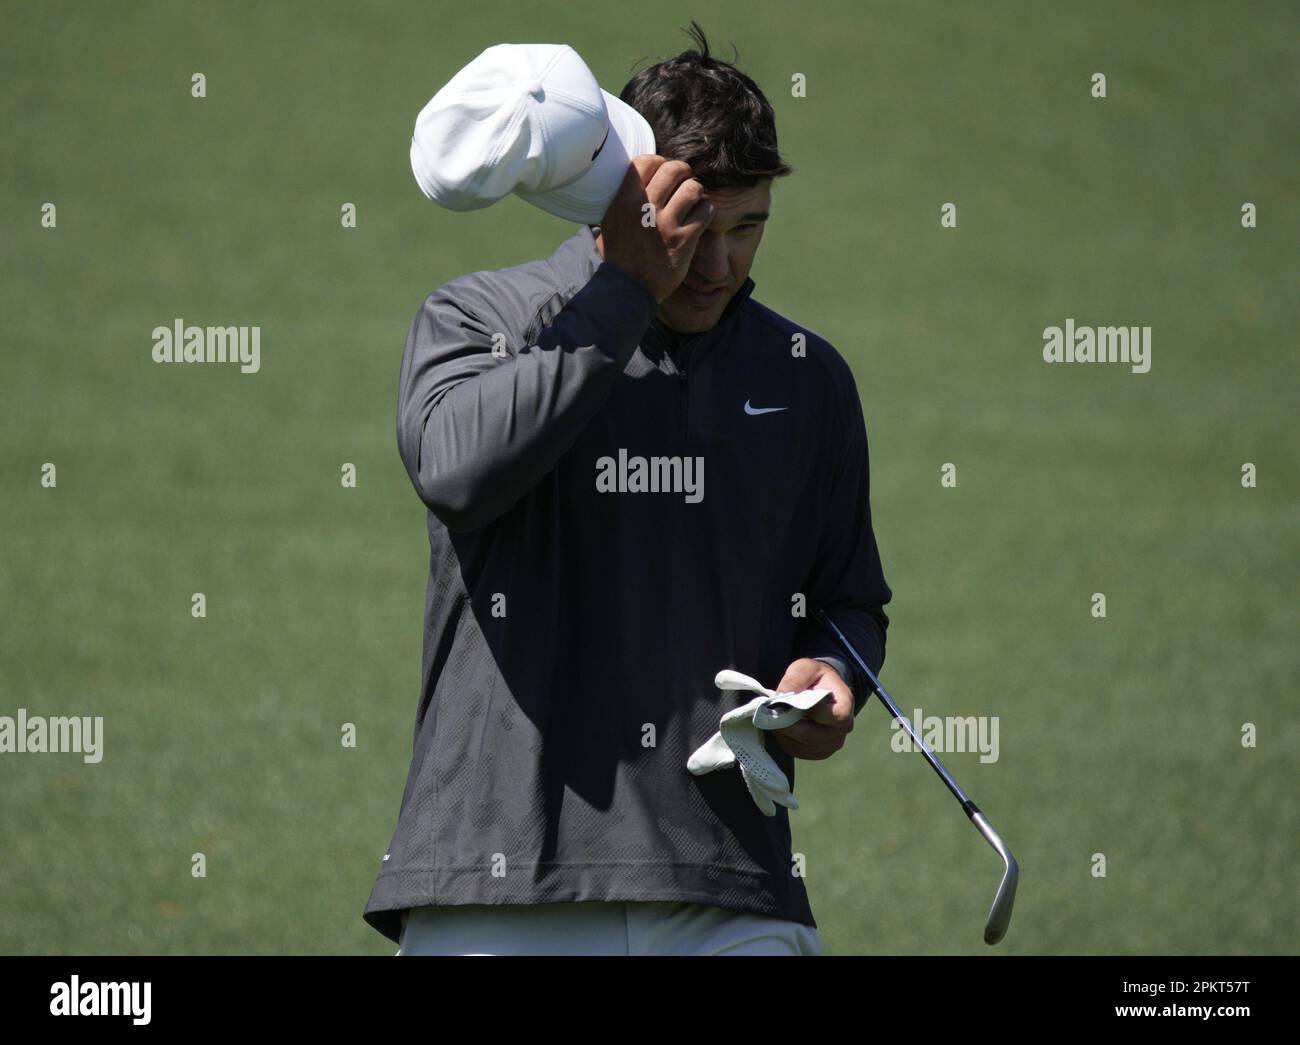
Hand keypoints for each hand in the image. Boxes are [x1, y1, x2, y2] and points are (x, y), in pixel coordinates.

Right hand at [598, 155, 712, 302]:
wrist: (628, 287)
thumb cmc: (620, 252)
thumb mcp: (612, 219)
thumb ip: (625, 195)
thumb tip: (642, 171)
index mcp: (624, 199)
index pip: (647, 161)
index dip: (660, 163)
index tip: (663, 175)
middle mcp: (644, 207)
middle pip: (674, 168)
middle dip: (683, 174)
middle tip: (683, 186)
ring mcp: (665, 224)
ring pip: (693, 187)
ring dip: (696, 194)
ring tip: (692, 204)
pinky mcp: (683, 240)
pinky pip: (706, 210)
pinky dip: (706, 212)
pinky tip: (699, 220)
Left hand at [769, 659, 853, 759]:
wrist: (820, 689)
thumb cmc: (815, 677)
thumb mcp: (806, 668)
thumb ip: (796, 678)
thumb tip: (781, 696)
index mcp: (846, 706)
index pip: (835, 717)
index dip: (812, 712)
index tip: (794, 701)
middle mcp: (843, 729)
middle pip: (813, 736)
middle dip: (789, 724)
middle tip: (774, 712)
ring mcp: (831, 744)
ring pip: (802, 746)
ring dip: (785, 733)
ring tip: (777, 717)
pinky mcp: (817, 752)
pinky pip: (797, 751)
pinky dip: (785, 740)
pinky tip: (782, 726)